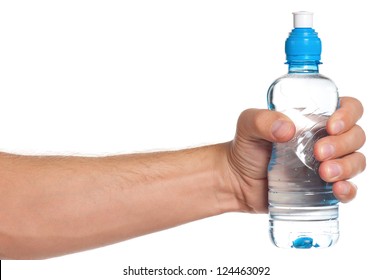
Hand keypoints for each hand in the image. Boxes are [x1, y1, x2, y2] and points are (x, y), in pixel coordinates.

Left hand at [224, 97, 365, 212]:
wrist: (236, 181)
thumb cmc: (245, 148)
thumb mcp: (247, 126)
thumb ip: (261, 120)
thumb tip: (287, 129)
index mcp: (314, 119)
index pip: (348, 108)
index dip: (348, 114)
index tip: (331, 126)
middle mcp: (326, 140)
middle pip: (356, 136)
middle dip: (342, 144)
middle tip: (318, 153)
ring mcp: (326, 165)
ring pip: (356, 161)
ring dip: (347, 167)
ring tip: (324, 174)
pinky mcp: (322, 189)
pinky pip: (348, 189)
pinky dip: (348, 190)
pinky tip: (338, 190)